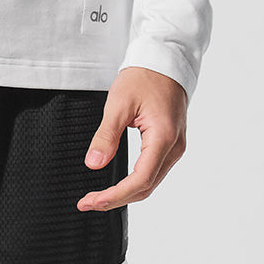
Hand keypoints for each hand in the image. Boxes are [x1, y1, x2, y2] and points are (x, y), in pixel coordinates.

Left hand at [77, 65, 186, 210]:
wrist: (164, 61)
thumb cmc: (144, 76)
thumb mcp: (119, 103)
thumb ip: (106, 136)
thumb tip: (94, 163)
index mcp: (163, 137)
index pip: (140, 180)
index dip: (114, 196)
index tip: (91, 201)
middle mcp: (174, 147)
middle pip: (146, 187)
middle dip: (116, 198)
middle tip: (88, 202)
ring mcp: (175, 147)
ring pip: (151, 182)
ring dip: (126, 193)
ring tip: (99, 196)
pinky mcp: (171, 144)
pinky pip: (154, 171)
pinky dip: (136, 182)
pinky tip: (119, 184)